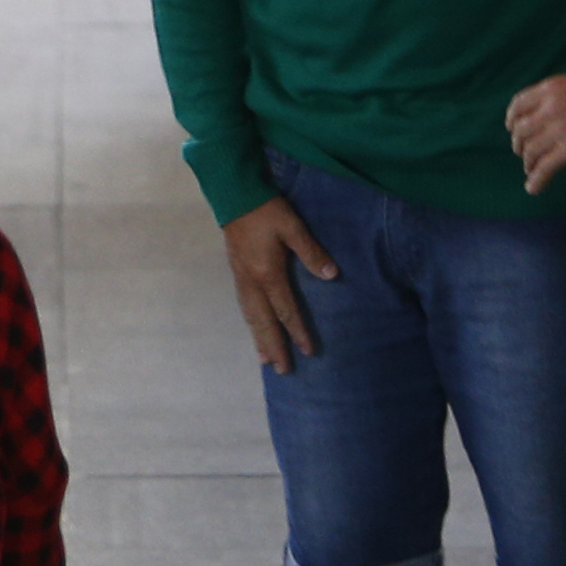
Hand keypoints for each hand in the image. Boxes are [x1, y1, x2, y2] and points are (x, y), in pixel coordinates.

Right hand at [220, 194, 335, 368]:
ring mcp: (242, 279)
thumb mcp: (293, 227)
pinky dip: (250, 323)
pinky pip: (244, 306)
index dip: (298, 332)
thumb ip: (311, 252)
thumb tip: (331, 275)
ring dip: (259, 339)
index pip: (286, 311)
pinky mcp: (236, 272)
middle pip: (264, 322)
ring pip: (250, 317)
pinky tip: (253, 327)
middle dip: (274, 346)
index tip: (308, 352)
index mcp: (268, 274)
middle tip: (282, 370)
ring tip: (264, 359)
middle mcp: (253, 283)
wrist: (234, 195)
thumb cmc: (266, 211)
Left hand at [504, 70, 565, 192]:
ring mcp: (558, 130)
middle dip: (520, 144)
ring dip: (529, 163)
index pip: (518, 104)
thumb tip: (549, 109)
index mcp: (549, 89)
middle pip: (521, 131)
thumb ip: (558, 95)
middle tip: (524, 152)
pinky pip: (545, 168)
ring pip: (530, 151)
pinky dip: (536, 180)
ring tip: (532, 169)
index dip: (513, 119)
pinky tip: (533, 189)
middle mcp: (548, 109)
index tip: (513, 127)